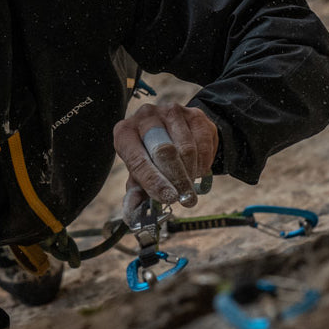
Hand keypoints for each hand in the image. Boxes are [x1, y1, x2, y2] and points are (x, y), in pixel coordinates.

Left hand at [113, 102, 217, 217]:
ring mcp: (171, 111)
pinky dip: (203, 162)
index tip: (169, 198)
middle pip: (163, 151)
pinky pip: (203, 142)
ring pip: (186, 148)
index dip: (154, 182)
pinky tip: (197, 170)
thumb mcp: (139, 174)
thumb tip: (133, 217)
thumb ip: (136, 195)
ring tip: (189, 183)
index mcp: (125, 132)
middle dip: (176, 179)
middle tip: (185, 198)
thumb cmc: (151, 157)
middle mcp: (145, 116)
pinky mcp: (194, 113)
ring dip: (191, 172)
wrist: (173, 132)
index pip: (138, 159)